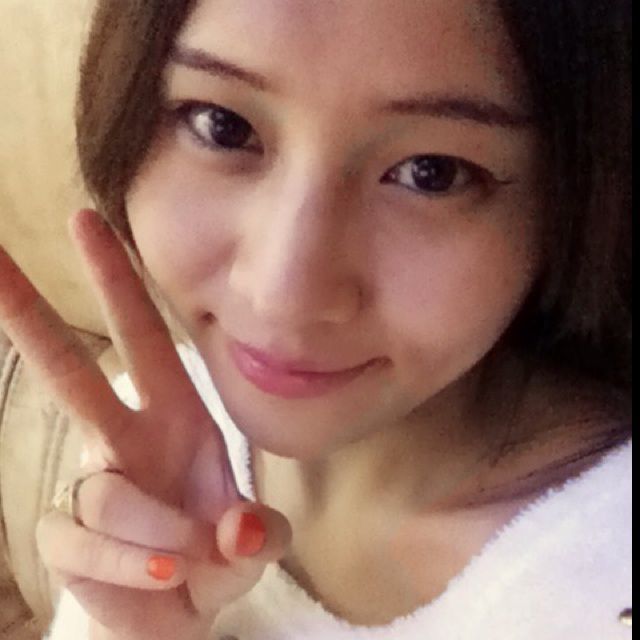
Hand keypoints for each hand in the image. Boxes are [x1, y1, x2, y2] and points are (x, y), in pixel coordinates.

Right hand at [0, 210, 291, 638]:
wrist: (180, 607)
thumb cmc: (219, 552)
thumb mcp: (253, 540)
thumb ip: (257, 535)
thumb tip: (239, 530)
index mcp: (174, 413)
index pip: (144, 335)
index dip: (118, 282)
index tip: (87, 220)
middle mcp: (124, 435)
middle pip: (69, 370)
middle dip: (30, 316)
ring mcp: (91, 482)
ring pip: (102, 487)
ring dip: (152, 527)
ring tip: (186, 556)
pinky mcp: (64, 536)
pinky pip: (86, 541)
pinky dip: (129, 562)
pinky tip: (159, 572)